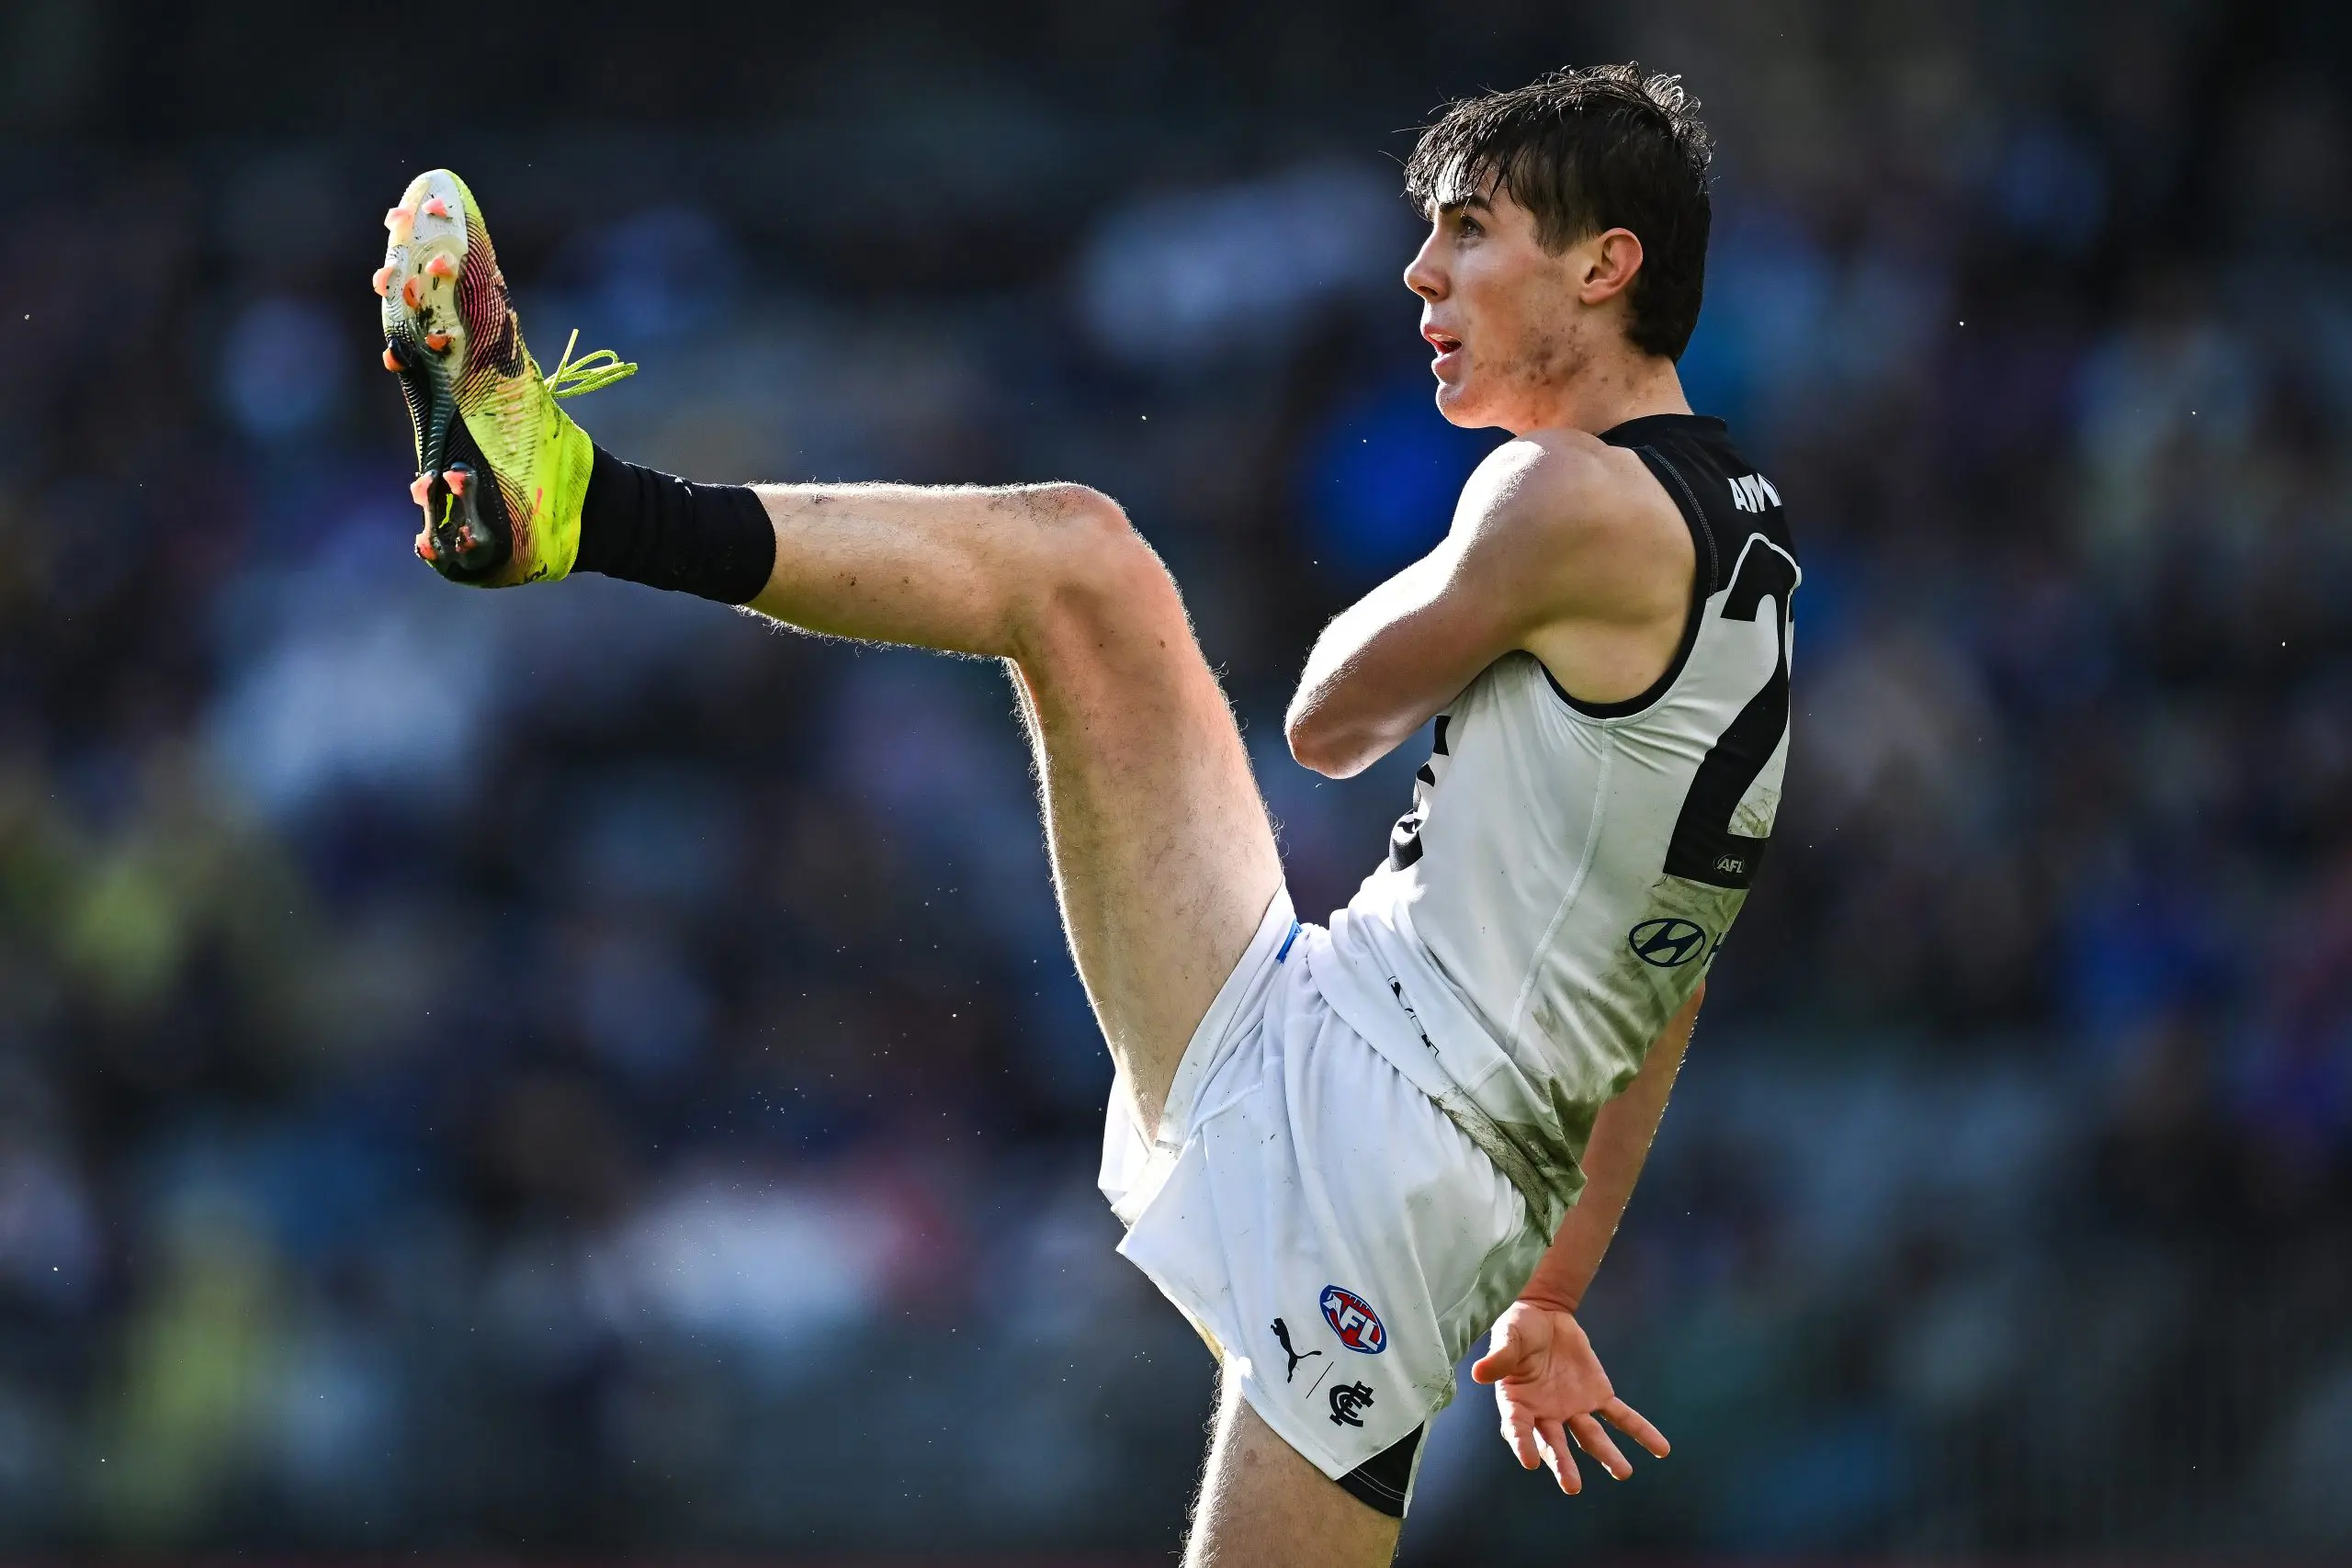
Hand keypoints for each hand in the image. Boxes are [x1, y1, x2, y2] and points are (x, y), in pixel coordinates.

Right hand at [1471, 1299, 1668, 1494]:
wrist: (1545, 1314)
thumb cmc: (1518, 1327)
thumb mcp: (1508, 1337)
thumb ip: (1500, 1357)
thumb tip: (1479, 1373)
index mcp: (1517, 1403)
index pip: (1518, 1428)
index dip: (1522, 1443)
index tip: (1528, 1461)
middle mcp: (1546, 1414)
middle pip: (1555, 1443)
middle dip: (1563, 1464)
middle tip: (1572, 1486)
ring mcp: (1573, 1409)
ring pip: (1591, 1437)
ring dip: (1607, 1455)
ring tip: (1624, 1472)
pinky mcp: (1598, 1396)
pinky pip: (1620, 1417)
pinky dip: (1640, 1431)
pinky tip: (1660, 1449)